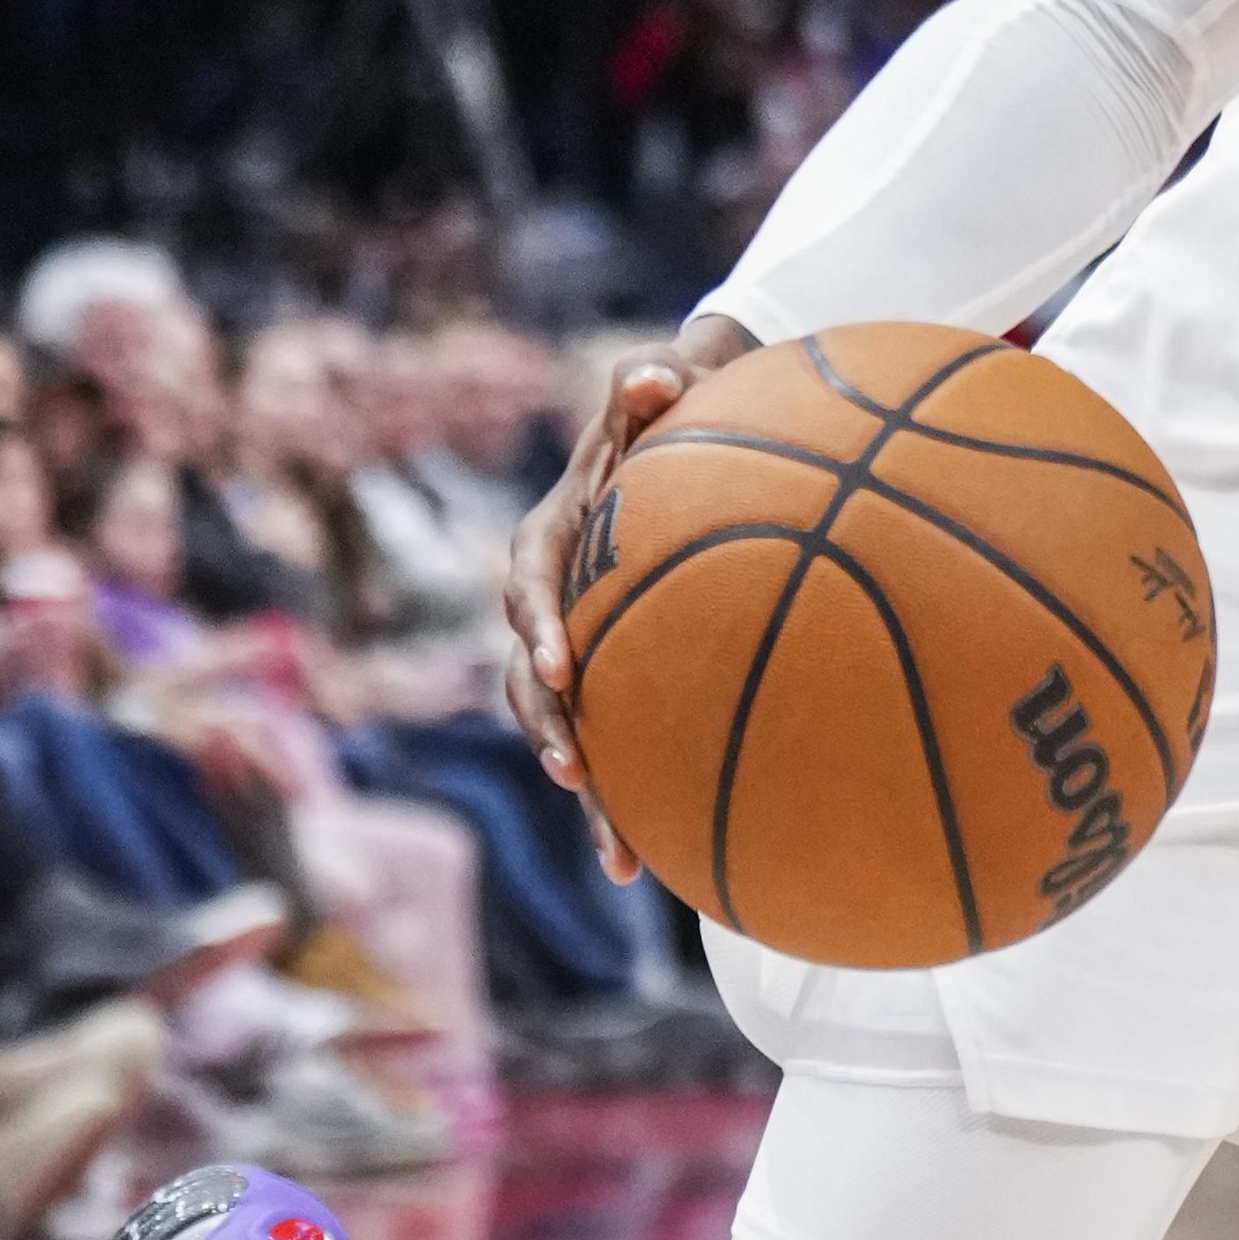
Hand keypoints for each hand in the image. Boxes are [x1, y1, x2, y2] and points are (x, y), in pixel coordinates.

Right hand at [503, 311, 747, 879]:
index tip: (561, 664)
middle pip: (530, 673)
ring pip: (565, 724)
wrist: (708, 426)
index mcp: (554, 533)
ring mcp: (584, 644)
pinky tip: (665, 863)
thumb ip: (655, 382)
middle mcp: (554, 598)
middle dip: (548, 727)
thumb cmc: (691, 399)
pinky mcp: (622, 677)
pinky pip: (619, 740)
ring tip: (622, 850)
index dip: (537, 624)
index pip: (531, 580)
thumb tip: (654, 376)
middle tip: (575, 770)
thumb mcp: (678, 378)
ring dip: (588, 787)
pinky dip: (636, 796)